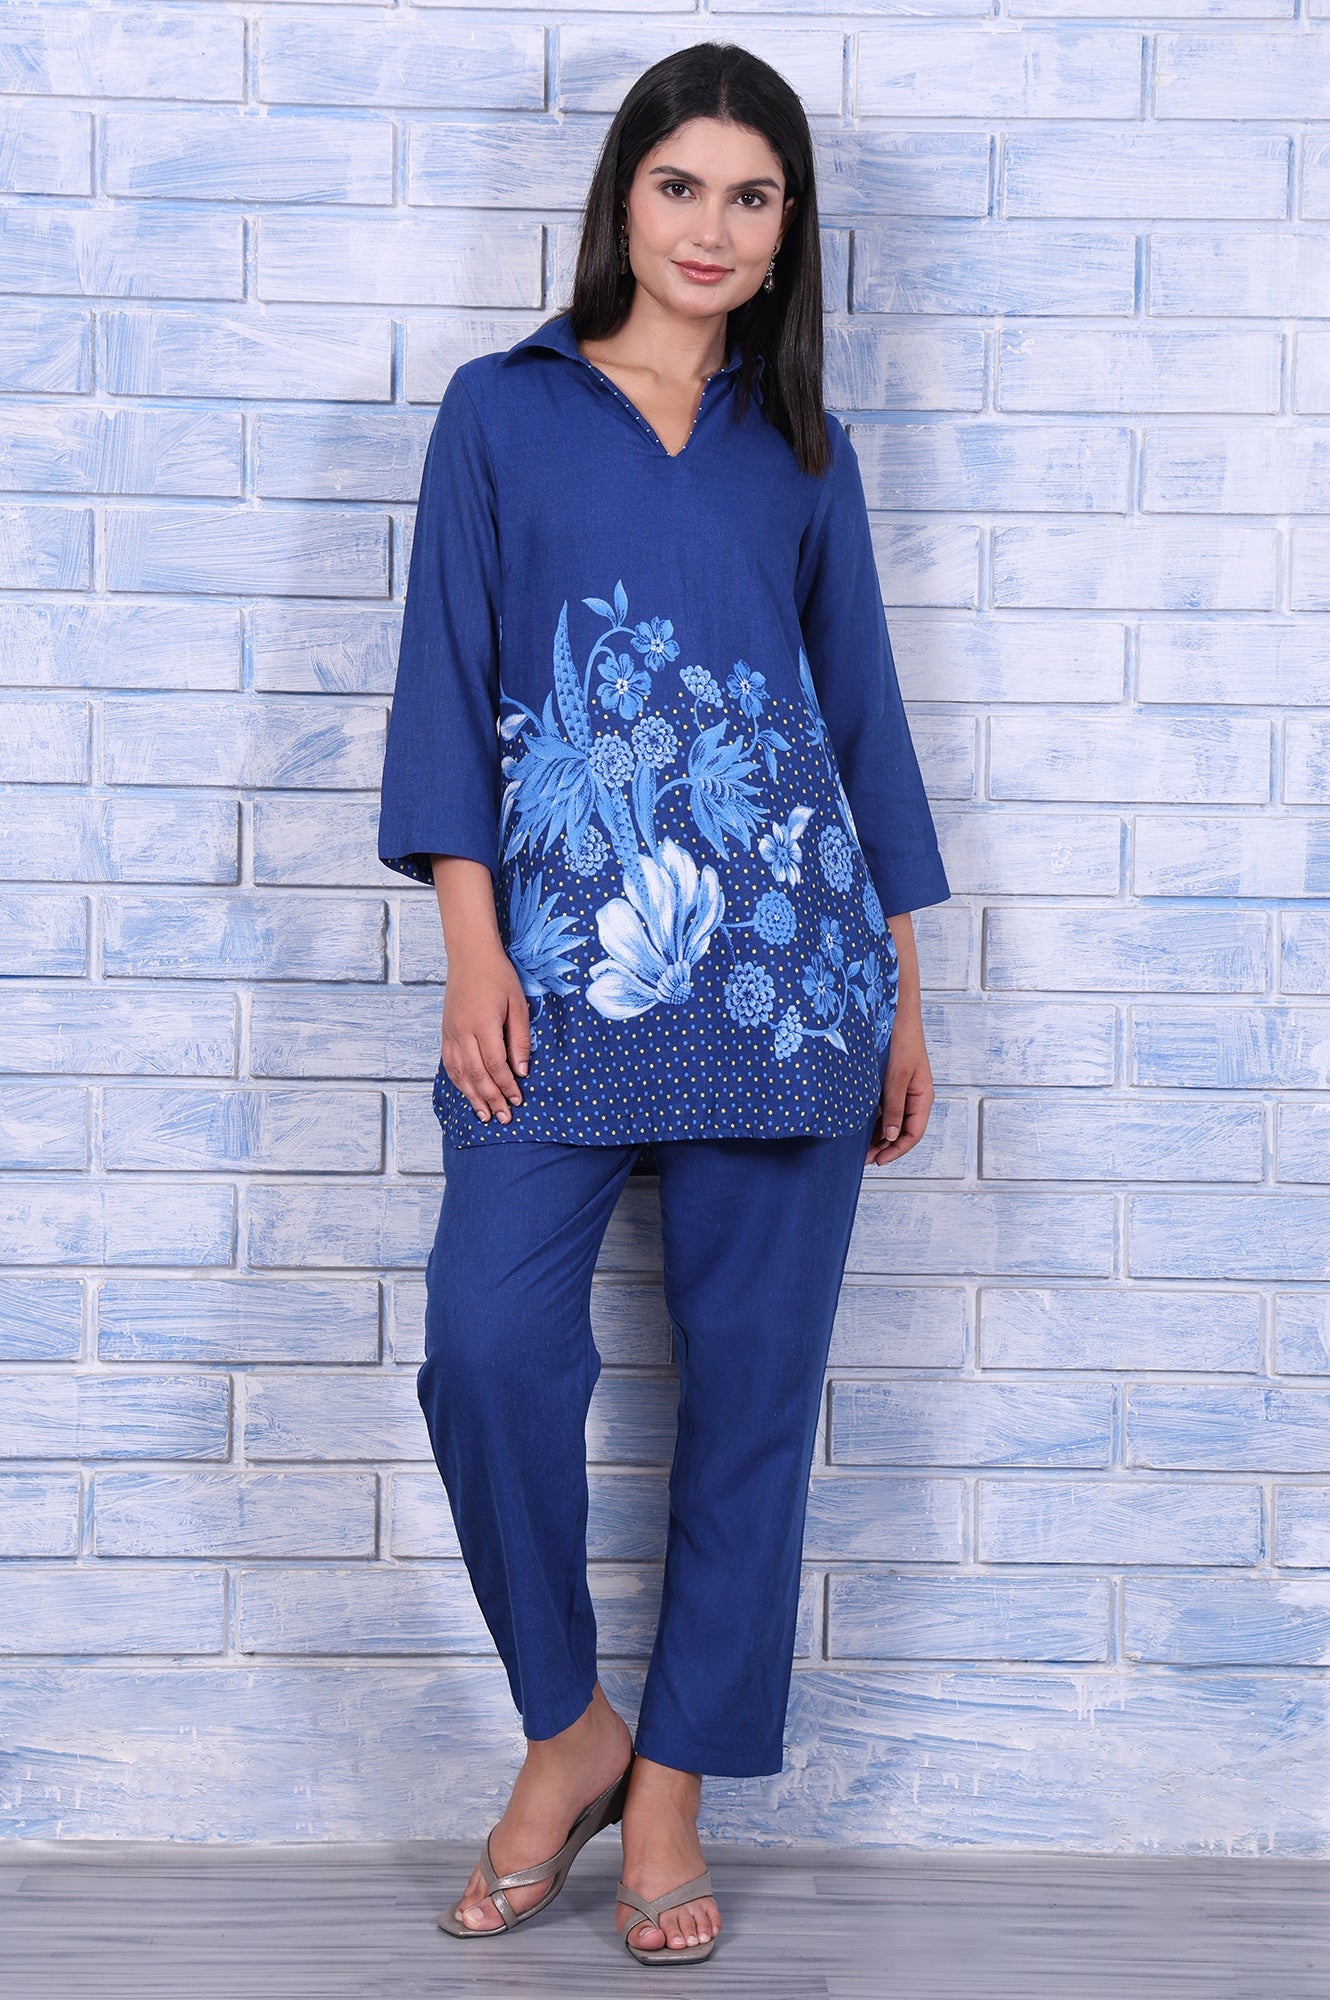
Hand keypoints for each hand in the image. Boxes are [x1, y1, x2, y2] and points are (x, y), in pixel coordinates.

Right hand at [440, 944, 529, 1124]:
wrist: (469, 956)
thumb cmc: (498, 976)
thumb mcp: (518, 1004)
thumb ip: (520, 1038)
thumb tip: (522, 1070)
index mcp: (483, 1024)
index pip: (496, 1065)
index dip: (507, 1086)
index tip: (518, 1100)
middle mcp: (463, 1032)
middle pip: (477, 1075)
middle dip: (492, 1099)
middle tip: (504, 1118)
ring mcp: (450, 1033)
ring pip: (460, 1074)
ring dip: (473, 1097)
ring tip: (485, 1115)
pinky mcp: (445, 1032)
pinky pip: (449, 1064)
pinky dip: (458, 1082)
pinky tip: (468, 1093)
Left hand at [867, 1009, 933, 1164]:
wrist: (897, 1014)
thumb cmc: (902, 1040)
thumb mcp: (896, 1077)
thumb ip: (894, 1107)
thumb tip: (889, 1136)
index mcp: (923, 1097)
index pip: (912, 1134)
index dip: (896, 1150)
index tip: (879, 1160)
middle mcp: (915, 1097)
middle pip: (902, 1131)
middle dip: (885, 1147)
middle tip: (864, 1158)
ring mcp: (903, 1091)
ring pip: (892, 1121)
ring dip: (878, 1135)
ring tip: (860, 1147)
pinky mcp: (892, 1084)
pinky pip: (885, 1109)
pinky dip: (874, 1120)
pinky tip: (860, 1127)